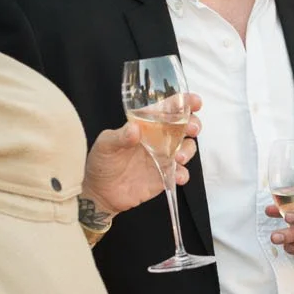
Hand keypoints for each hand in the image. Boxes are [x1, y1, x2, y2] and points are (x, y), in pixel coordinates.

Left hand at [80, 95, 201, 217]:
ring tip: (178, 157)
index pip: (168, 109)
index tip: (194, 101)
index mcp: (146, 125)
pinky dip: (183, 174)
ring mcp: (163, 158)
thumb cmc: (101, 162)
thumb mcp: (105, 144)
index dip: (184, 102)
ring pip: (187, 148)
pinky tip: (177, 176)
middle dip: (194, 124)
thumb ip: (120, 136)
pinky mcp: (164, 176)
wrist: (100, 192)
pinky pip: (181, 173)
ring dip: (188, 150)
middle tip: (191, 129)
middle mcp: (158, 139)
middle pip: (184, 126)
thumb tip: (134, 128)